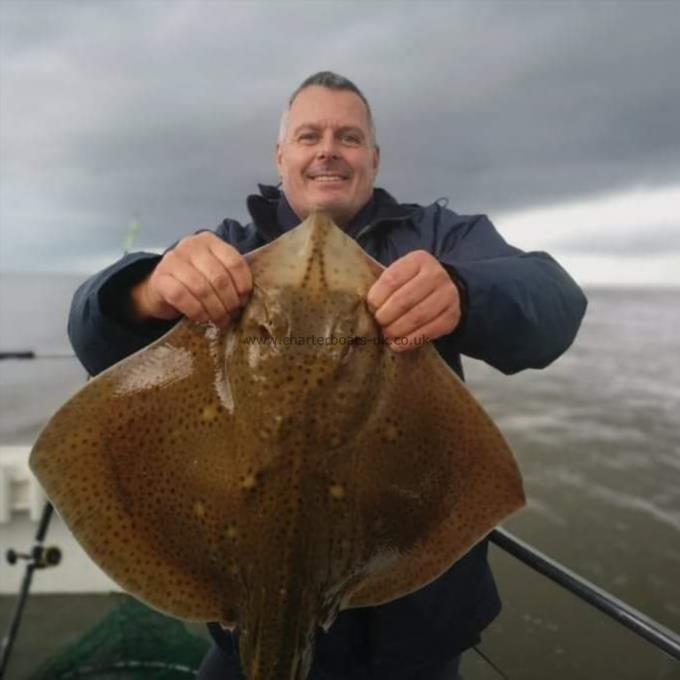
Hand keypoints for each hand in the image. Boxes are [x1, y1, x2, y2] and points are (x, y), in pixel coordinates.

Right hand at [130, 232, 251, 324]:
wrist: (160, 289)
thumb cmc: (194, 281)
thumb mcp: (214, 272)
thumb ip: (230, 277)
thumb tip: (247, 299)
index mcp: (209, 241)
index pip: (234, 262)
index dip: (243, 285)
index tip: (243, 300)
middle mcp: (190, 245)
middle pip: (219, 277)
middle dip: (229, 301)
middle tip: (232, 314)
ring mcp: (172, 260)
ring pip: (202, 288)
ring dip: (215, 309)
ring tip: (220, 320)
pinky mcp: (160, 278)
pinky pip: (183, 297)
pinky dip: (196, 311)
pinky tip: (201, 318)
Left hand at [366, 250, 460, 351]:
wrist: (444, 289)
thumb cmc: (412, 283)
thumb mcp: (400, 274)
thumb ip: (385, 286)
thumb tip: (368, 309)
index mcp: (418, 260)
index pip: (391, 280)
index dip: (377, 298)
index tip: (371, 308)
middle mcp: (436, 275)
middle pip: (403, 300)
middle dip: (385, 316)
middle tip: (378, 323)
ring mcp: (448, 295)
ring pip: (416, 317)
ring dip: (396, 330)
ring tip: (386, 334)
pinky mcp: (452, 316)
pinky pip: (428, 332)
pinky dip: (409, 341)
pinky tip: (397, 344)